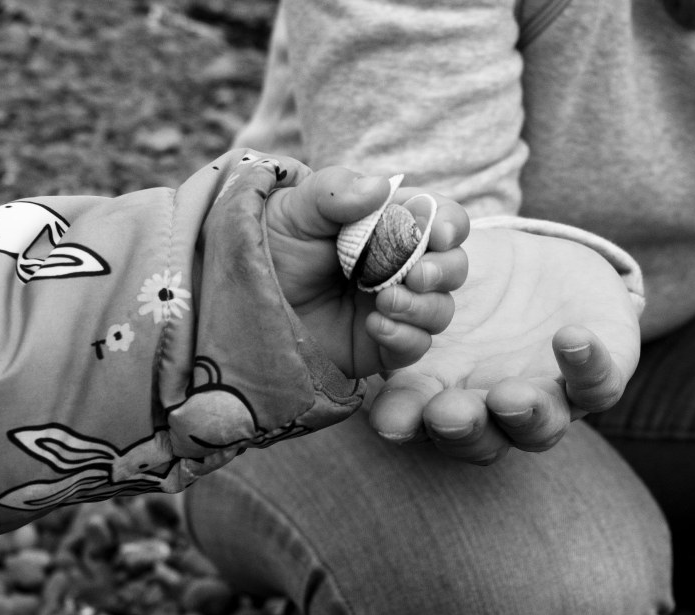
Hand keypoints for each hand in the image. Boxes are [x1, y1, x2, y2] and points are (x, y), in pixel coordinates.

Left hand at [264, 166, 468, 378]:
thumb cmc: (271, 246)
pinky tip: (375, 326)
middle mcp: (399, 266)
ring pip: (441, 309)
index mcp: (390, 224)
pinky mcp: (381, 345)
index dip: (449, 224)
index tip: (439, 233)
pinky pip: (416, 346)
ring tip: (386, 301)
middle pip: (453, 267)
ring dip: (424, 306)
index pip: (441, 218)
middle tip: (418, 274)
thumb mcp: (294, 208)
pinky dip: (405, 336)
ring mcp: (392, 307)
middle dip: (445, 270)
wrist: (242, 300)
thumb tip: (381, 187)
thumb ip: (334, 191)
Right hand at [366, 226, 640, 463]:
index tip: (389, 416)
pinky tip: (573, 339)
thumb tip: (387, 291)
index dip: (399, 421)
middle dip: (461, 430)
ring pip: (538, 429)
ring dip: (524, 416)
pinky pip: (597, 385)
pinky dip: (587, 366)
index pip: (409, 418)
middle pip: (474, 438)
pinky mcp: (596, 378)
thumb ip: (408, 284)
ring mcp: (546, 399)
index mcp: (437, 386)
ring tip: (510, 396)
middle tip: (448, 414)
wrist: (547, 269)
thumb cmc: (473, 277)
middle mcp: (489, 407)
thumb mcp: (433, 275)